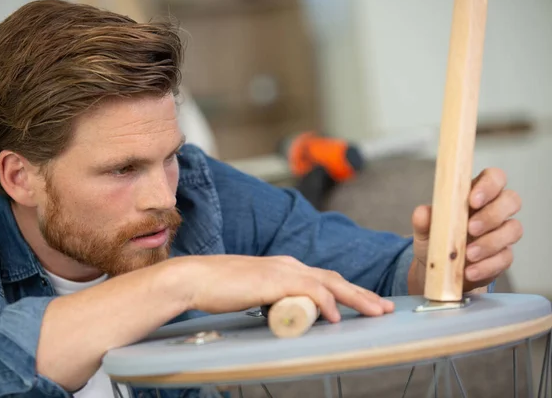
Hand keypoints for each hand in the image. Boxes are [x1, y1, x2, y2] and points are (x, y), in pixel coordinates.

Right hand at [175, 254, 393, 322]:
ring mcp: (283, 270)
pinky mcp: (275, 280)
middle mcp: (289, 265)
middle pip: (335, 278)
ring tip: (375, 312)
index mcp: (286, 267)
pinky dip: (326, 303)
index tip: (367, 302)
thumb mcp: (255, 294)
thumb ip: (273, 300)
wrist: (196, 279)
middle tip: (385, 308)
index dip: (349, 290)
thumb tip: (285, 314)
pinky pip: (309, 291)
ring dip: (355, 298)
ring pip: (329, 283)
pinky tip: (335, 317)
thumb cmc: (220, 289)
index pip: (325, 278)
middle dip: (362, 294)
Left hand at [410, 168, 522, 292]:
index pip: (494, 177)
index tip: (472, 200)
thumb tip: (422, 212)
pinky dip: (487, 266)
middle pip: (511, 200)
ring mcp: (502, 232)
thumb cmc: (435, 240)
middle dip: (492, 215)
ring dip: (491, 242)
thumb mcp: (425, 230)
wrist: (438, 270)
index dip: (489, 185)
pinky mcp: (503, 256)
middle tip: (470, 229)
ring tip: (468, 254)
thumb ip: (423, 220)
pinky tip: (470, 271)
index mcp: (475, 194)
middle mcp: (494, 210)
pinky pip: (505, 258)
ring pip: (513, 229)